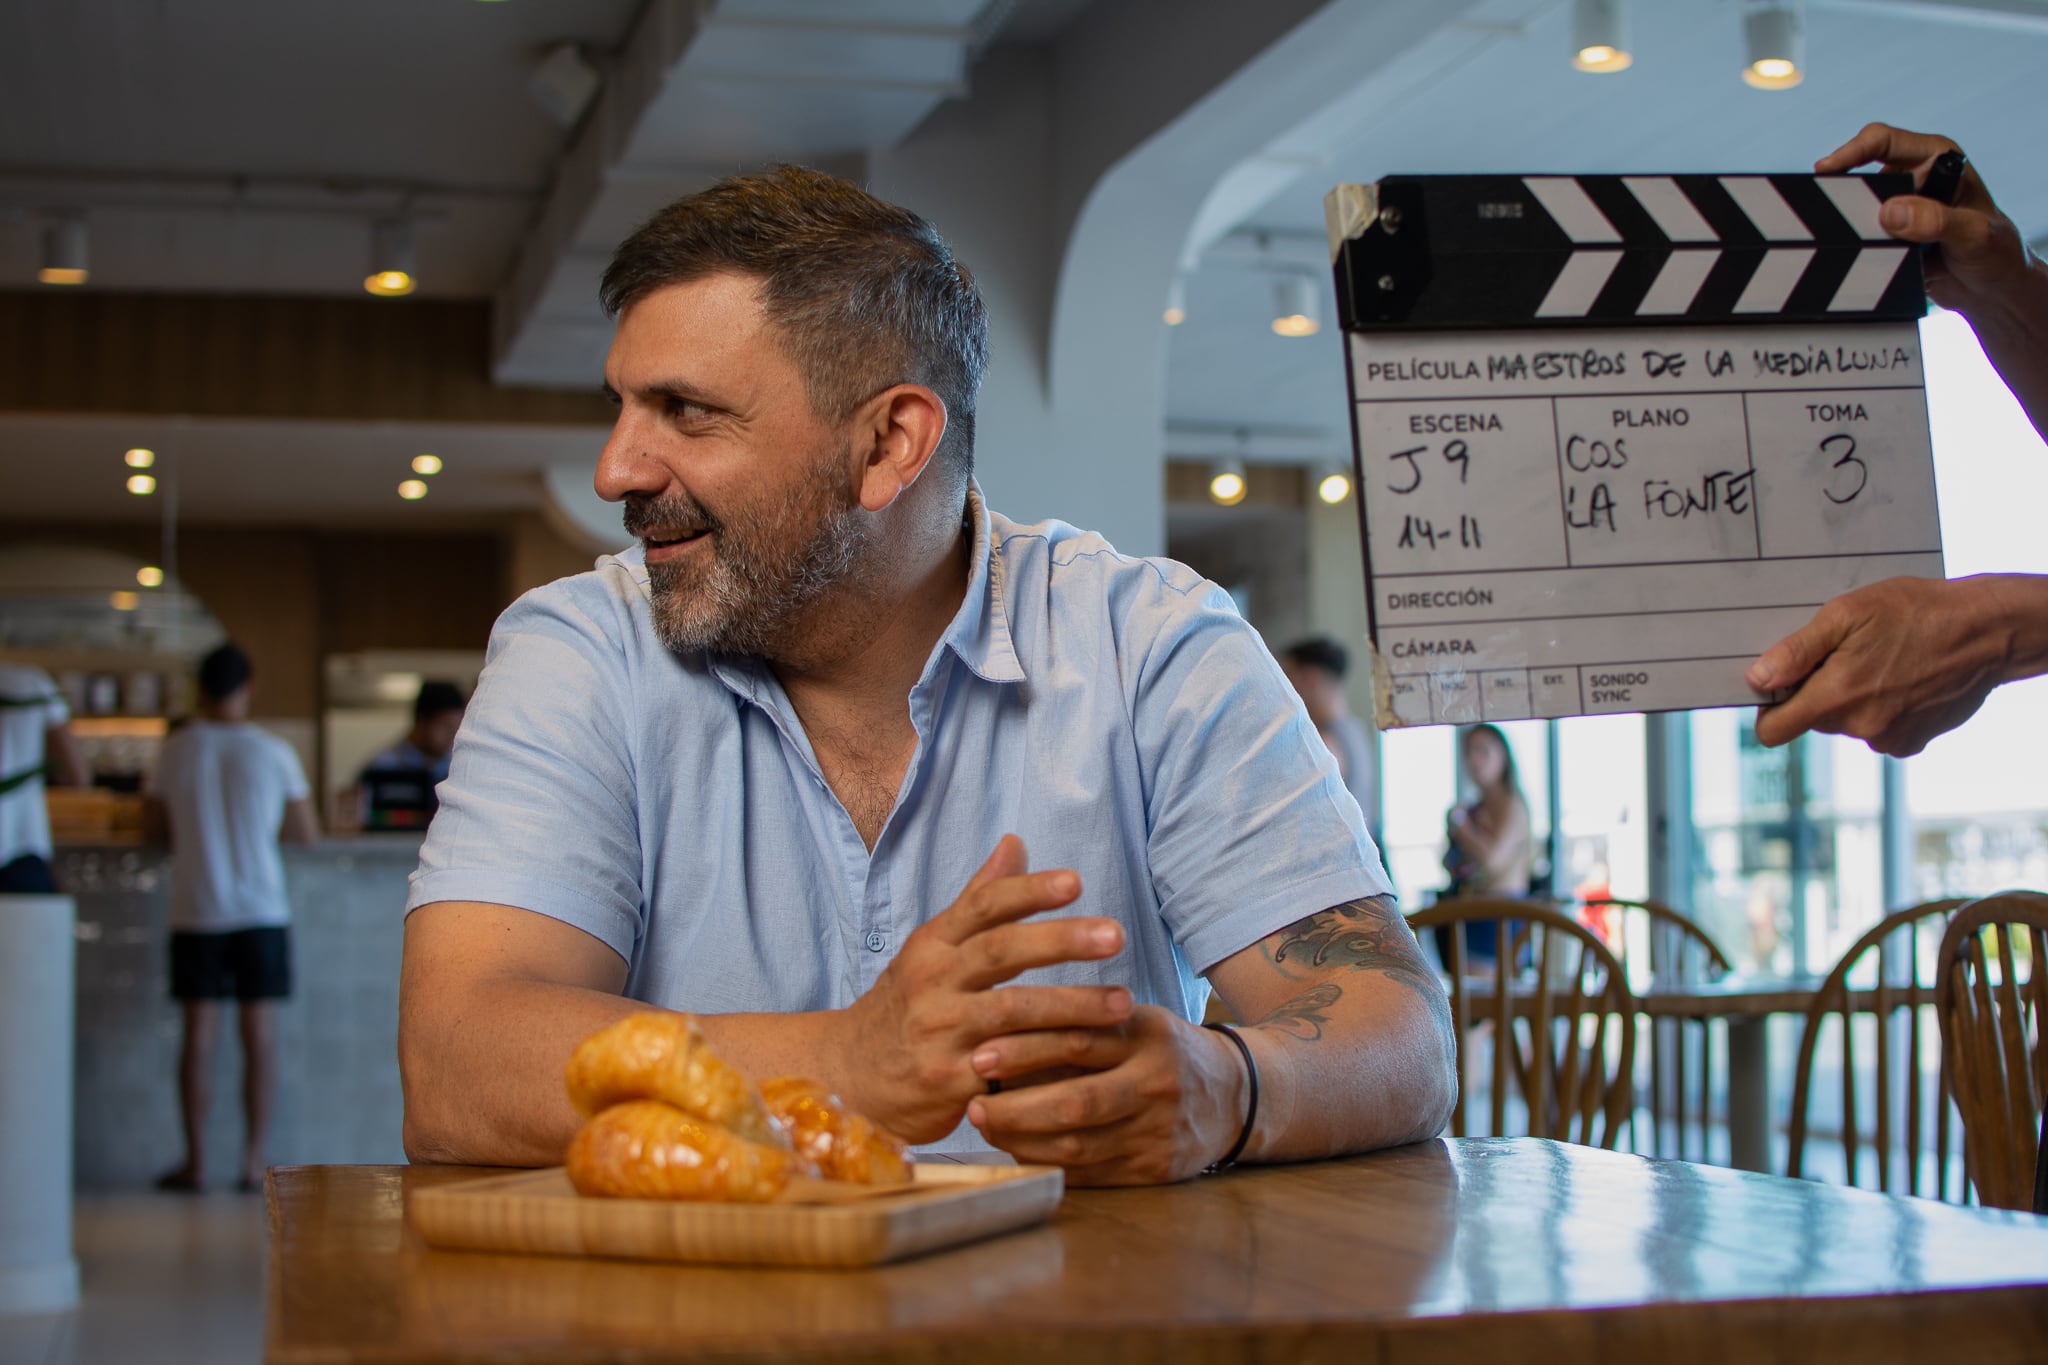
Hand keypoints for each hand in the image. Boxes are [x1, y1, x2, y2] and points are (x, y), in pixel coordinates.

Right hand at [834, 835, 1132, 1144]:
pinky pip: (1010, 1067)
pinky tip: (1093, 1056)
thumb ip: (977, 899)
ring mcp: (938, 1032)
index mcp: (931, 945)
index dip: (1028, 891)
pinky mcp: (948, 1081)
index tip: (1076, 882)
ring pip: (1012, 1012)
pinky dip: (1051, 1061)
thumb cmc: (905, 1006)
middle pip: (1000, 952)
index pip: (981, 906)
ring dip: (1072, 1006)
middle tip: (1115, 934)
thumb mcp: (931, 950)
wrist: (848, 1079)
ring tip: (1122, 1002)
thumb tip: (1015, 841)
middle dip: (1061, 940)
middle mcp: (931, 982)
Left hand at [962, 1005, 1248, 1185]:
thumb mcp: (1134, 1022)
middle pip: (1076, 1103)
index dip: (1024, 1050)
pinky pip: (1089, 1174)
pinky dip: (1047, 1163)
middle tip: (974, 1105)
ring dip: (1023, 1140)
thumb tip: (1001, 1034)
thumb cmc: (1163, 1051)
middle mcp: (1157, 1086)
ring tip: (988, 1127)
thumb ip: (1081, 1024)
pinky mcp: (1155, 1172)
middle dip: (1016, 1107)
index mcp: (1148, 1038)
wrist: (1236, 1096)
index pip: (1078, 1041)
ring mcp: (1158, 1134)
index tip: (979, 1055)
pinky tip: (1018, 1150)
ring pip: (1078, 1146)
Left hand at [1746, 576, 2018, 755]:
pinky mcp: (1914, 741)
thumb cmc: (1916, 613)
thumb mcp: (1847, 614)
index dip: (1770, 708)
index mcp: (1835, 698)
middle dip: (1819, 692)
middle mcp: (1860, 727)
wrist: (1988, 631)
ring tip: (1882, 661)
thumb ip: (1797, 652)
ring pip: (1847, 723)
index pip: (1774, 731)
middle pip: (1812, 720)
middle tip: (1846, 654)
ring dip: (1853, 699)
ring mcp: (1889, 738)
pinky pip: (1880, 731)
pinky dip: (1883, 709)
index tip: (1780, 685)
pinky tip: (1903, 679)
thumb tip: (1757, 680)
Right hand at [1816, 123, 2032, 318]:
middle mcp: (1911, 178)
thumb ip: (1937, 220)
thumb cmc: (1996, 251)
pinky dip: (1852, 253)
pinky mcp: (1885, 237)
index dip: (1852, 151)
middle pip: (1860, 177)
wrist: (1991, 288)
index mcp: (1936, 159)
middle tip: (1836, 224)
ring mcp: (1896, 209)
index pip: (1884, 141)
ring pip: (1855, 212)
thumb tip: (1891, 211)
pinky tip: (1860, 266)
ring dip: (1850, 231)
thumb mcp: (1975, 234)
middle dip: (1844, 199)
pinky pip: (1856, 241)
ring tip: (1858, 252)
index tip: (1826, 171)